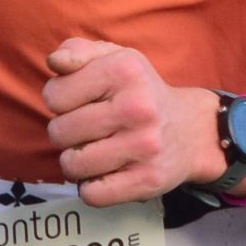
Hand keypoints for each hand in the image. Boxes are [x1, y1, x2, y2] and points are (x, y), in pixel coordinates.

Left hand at [42, 37, 231, 205]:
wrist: (191, 131)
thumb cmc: (139, 92)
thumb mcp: (115, 58)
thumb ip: (78, 51)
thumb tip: (55, 62)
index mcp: (124, 70)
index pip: (54, 96)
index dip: (59, 101)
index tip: (80, 102)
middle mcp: (137, 107)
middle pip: (59, 133)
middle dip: (66, 133)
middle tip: (89, 129)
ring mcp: (144, 146)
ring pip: (73, 165)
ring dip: (76, 162)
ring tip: (96, 151)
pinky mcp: (148, 180)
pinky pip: (92, 194)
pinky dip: (91, 187)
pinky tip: (106, 172)